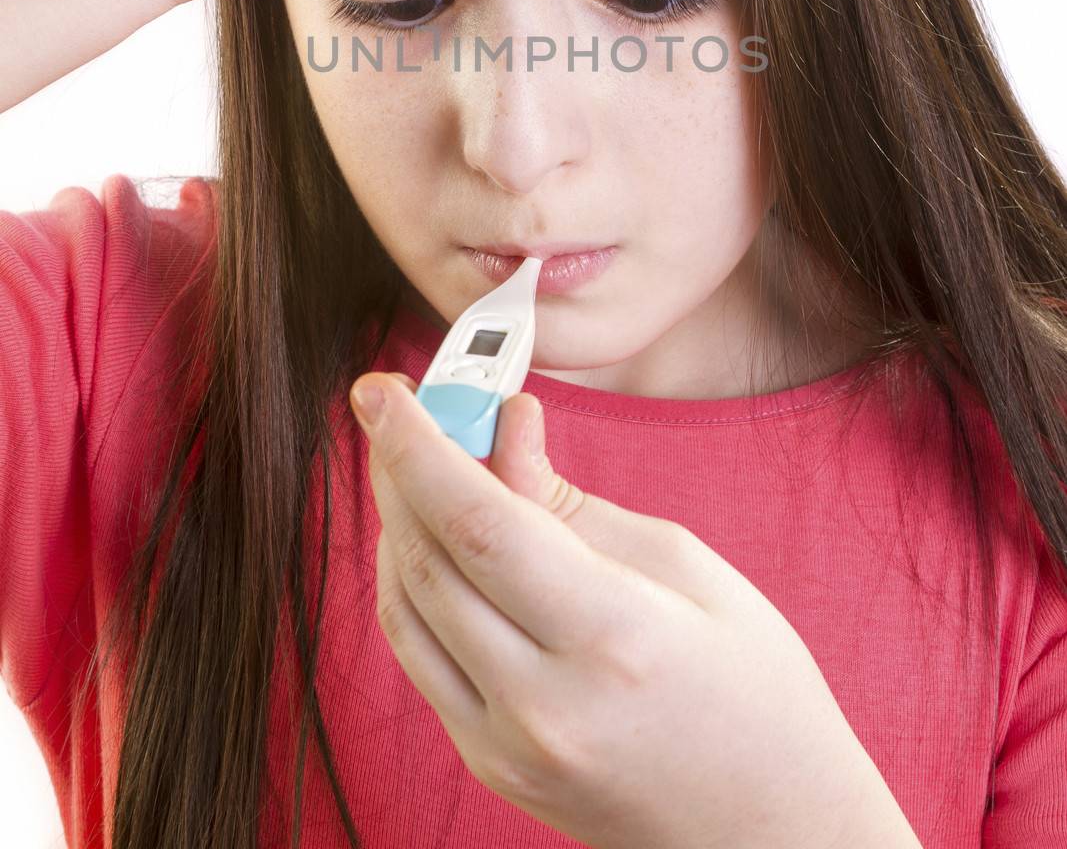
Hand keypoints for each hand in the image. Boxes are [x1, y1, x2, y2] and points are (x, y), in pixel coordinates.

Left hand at [350, 371, 918, 848]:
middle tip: (394, 409)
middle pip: (428, 561)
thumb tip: (503, 430)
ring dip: (395, 523)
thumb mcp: (686, 568)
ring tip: (413, 461)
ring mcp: (508, 749)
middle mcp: (544, 704)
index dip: (417, 445)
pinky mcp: (492, 769)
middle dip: (397, 469)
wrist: (774, 835)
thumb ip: (573, 503)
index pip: (479, 523)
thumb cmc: (757, 693)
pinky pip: (422, 659)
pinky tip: (431, 538)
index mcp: (611, 638)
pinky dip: (413, 586)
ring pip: (408, 611)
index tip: (380, 391)